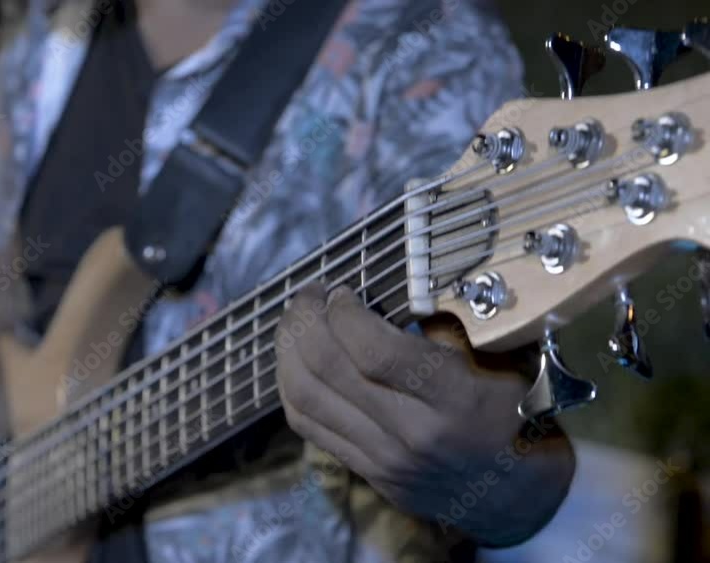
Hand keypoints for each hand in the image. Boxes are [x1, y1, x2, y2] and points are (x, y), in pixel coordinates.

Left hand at [274, 283, 573, 546]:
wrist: (520, 495)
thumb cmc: (517, 413)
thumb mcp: (502, 361)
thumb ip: (448, 326)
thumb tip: (396, 287)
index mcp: (453, 400)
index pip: (374, 351)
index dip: (343, 312)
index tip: (341, 290)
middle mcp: (411, 434)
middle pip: (328, 369)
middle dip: (305, 320)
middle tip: (307, 295)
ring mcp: (383, 460)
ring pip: (306, 398)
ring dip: (288, 350)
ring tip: (295, 321)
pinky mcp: (367, 473)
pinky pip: (309, 425)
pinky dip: (292, 385)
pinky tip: (295, 360)